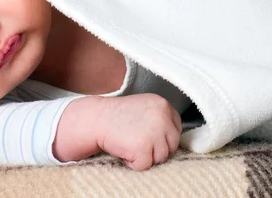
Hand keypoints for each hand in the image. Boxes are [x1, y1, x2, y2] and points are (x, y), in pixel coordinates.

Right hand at [53, 93, 181, 170]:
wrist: (95, 119)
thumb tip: (175, 137)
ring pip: (161, 158)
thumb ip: (160, 117)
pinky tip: (124, 150)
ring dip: (145, 156)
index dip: (163, 137)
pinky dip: (134, 163)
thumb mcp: (144, 108)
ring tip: (129, 143)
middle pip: (172, 145)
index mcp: (163, 105)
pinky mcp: (143, 148)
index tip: (148, 136)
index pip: (176, 128)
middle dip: (156, 148)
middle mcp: (162, 117)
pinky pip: (145, 165)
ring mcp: (154, 132)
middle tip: (136, 140)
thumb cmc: (117, 116)